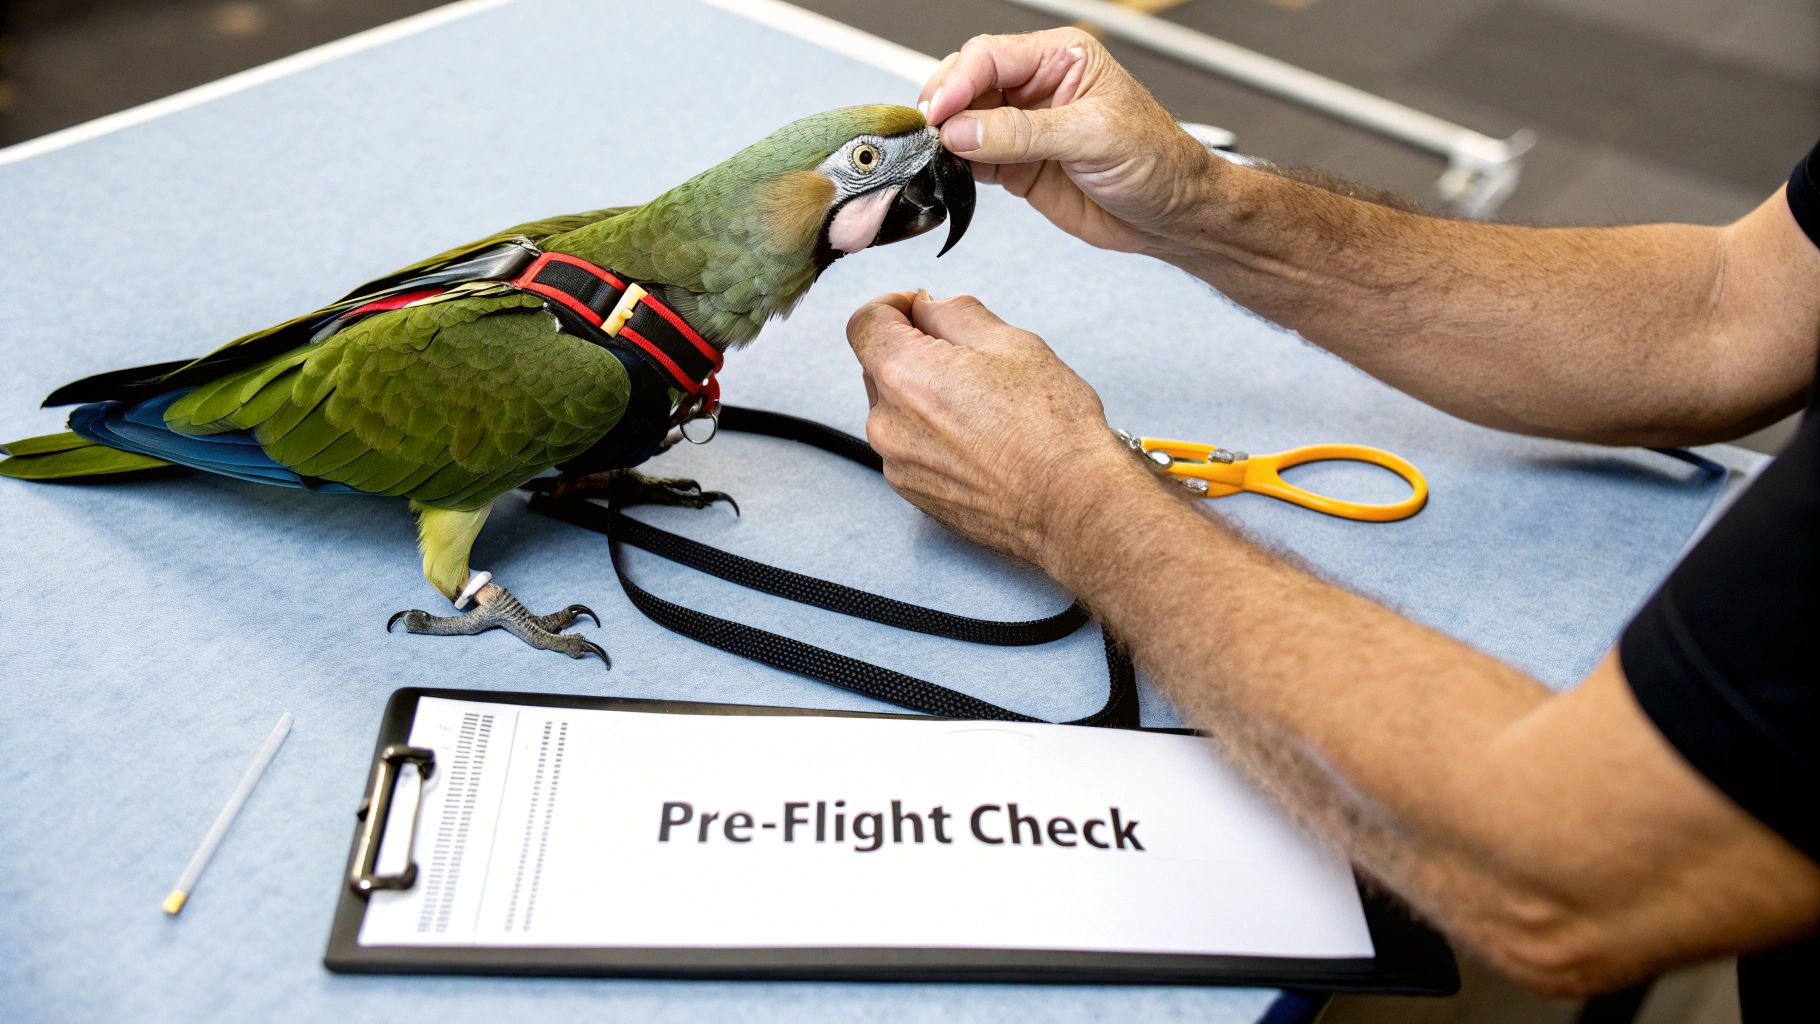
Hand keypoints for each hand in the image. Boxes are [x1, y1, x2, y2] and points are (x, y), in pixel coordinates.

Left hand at [846, 290, 1154, 568]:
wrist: (1071, 503)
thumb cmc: (1050, 427)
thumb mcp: (1010, 342)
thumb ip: (953, 313)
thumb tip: (926, 307)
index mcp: (903, 375)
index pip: (864, 324)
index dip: (892, 306)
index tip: (918, 309)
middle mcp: (887, 422)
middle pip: (879, 367)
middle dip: (914, 353)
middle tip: (971, 361)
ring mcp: (897, 463)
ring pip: (896, 410)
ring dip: (925, 397)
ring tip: (984, 409)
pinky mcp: (912, 492)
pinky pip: (910, 447)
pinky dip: (933, 435)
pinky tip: (980, 440)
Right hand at [918, 28, 1219, 256]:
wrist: (1173, 215)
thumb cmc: (1158, 162)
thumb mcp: (1094, 137)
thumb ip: (1024, 133)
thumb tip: (964, 131)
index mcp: (1061, 59)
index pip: (992, 56)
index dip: (959, 80)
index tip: (939, 112)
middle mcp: (1038, 88)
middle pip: (969, 83)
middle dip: (946, 106)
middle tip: (931, 134)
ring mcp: (1023, 129)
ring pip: (964, 122)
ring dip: (946, 139)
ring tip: (937, 156)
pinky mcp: (1017, 167)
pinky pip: (973, 160)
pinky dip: (956, 167)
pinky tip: (954, 172)